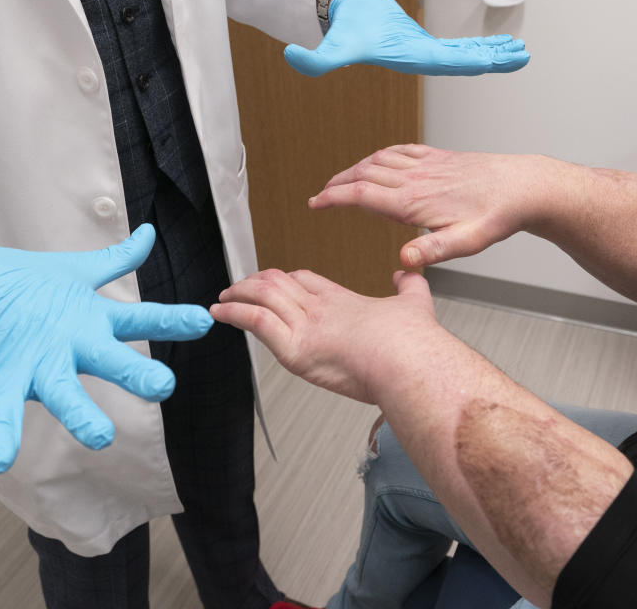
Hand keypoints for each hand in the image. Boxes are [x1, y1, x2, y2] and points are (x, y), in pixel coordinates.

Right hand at [0, 224, 212, 473]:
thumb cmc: (17, 278)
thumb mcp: (75, 270)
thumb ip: (117, 260)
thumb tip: (148, 234)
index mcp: (89, 316)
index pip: (139, 318)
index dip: (173, 320)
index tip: (204, 321)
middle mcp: (68, 338)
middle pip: (107, 358)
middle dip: (136, 372)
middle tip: (163, 385)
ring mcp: (33, 358)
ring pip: (60, 390)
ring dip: (79, 413)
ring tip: (99, 437)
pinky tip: (1, 460)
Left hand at [211, 269, 439, 403]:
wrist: (410, 364)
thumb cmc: (414, 345)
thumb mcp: (416, 303)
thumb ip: (410, 286)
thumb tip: (407, 273)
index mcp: (343, 300)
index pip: (304, 280)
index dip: (285, 279)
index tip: (273, 283)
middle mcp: (320, 308)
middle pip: (277, 284)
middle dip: (254, 284)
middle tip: (239, 289)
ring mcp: (306, 327)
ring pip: (261, 298)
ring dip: (237, 296)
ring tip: (223, 300)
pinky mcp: (295, 350)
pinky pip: (255, 321)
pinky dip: (233, 314)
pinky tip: (220, 314)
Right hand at [284, 0, 529, 76]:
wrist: (344, 13)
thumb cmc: (344, 28)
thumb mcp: (332, 45)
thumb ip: (314, 59)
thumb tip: (292, 58)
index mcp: (410, 58)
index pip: (445, 62)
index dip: (469, 60)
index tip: (493, 61)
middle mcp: (422, 59)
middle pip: (464, 61)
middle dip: (494, 59)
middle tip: (523, 56)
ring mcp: (426, 52)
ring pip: (466, 55)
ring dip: (493, 53)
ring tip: (520, 50)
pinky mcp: (428, 43)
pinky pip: (461, 47)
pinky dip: (481, 45)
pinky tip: (500, 45)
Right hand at [310, 144, 559, 266]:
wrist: (523, 186)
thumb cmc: (497, 215)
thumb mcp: (467, 242)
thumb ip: (433, 251)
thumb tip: (404, 260)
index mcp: (414, 200)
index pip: (362, 195)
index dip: (333, 198)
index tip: (315, 204)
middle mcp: (415, 178)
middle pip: (363, 174)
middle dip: (336, 184)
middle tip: (319, 196)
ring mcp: (425, 164)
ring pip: (378, 160)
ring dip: (354, 169)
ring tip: (340, 181)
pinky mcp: (437, 157)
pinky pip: (399, 150)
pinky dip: (379, 155)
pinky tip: (377, 161)